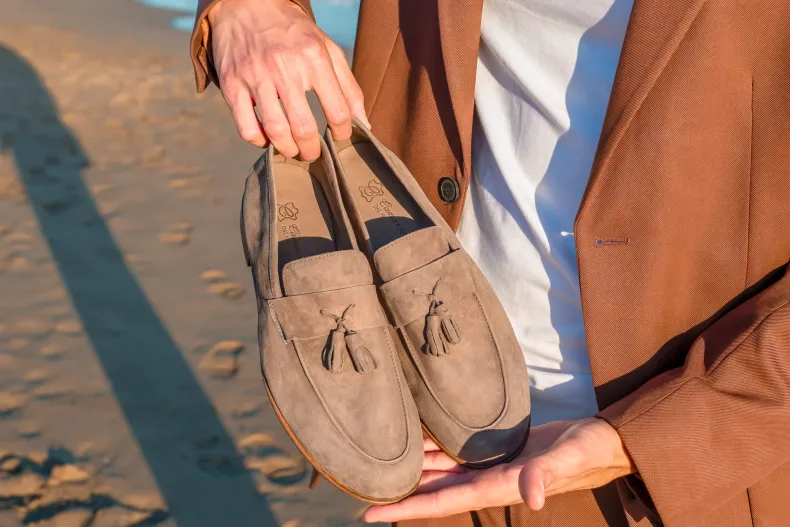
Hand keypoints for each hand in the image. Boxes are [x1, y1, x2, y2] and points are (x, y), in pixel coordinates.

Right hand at [208, 0, 368, 158]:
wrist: (245, 5)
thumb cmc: (292, 32)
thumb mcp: (326, 48)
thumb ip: (349, 87)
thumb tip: (364, 125)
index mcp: (314, 56)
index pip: (338, 111)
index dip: (343, 132)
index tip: (339, 136)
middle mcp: (284, 66)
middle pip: (304, 128)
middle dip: (312, 150)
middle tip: (313, 152)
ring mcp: (255, 76)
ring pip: (276, 131)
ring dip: (288, 150)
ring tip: (293, 150)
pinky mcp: (232, 84)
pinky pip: (246, 128)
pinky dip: (259, 142)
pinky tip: (267, 138)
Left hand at [365, 418, 635, 521]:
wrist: (599, 441)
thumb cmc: (586, 450)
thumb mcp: (568, 459)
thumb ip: (548, 475)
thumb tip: (531, 497)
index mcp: (498, 486)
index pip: (444, 502)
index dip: (407, 510)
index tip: (372, 515)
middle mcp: (487, 479)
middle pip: (433, 490)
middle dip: (399, 495)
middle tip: (360, 490)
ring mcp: (490, 465)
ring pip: (441, 470)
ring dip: (413, 471)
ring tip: (379, 467)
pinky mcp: (496, 449)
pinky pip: (457, 452)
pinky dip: (434, 449)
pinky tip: (415, 442)